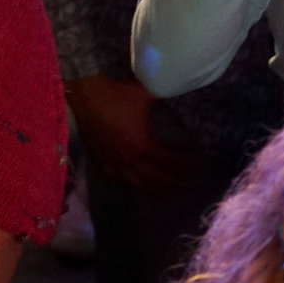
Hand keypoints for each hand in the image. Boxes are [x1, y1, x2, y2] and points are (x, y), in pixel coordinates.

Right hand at [64, 74, 198, 195]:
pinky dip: (129, 187)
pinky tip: (138, 189)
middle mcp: (126, 158)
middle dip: (172, 185)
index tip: (197, 169)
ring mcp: (111, 162)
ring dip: (153, 192)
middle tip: (188, 188)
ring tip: (169, 196)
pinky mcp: (99, 160)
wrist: (86, 94)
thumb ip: (168, 93)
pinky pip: (115, 181)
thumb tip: (186, 87)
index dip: (183, 167)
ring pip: (134, 184)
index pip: (167, 162)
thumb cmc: (118, 93)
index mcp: (140, 144)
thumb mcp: (148, 93)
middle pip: (153, 179)